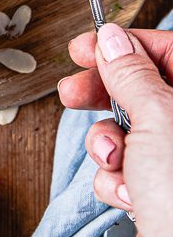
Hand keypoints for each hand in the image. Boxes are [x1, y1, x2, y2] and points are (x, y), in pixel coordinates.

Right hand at [58, 24, 172, 236]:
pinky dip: (114, 180)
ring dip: (107, 146)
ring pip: (124, 131)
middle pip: (141, 90)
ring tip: (114, 160)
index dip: (125, 46)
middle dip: (104, 96)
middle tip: (73, 92)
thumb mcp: (156, 116)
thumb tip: (113, 40)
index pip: (169, 53)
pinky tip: (127, 196)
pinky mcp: (157, 191)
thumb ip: (130, 73)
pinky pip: (120, 168)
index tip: (87, 48)